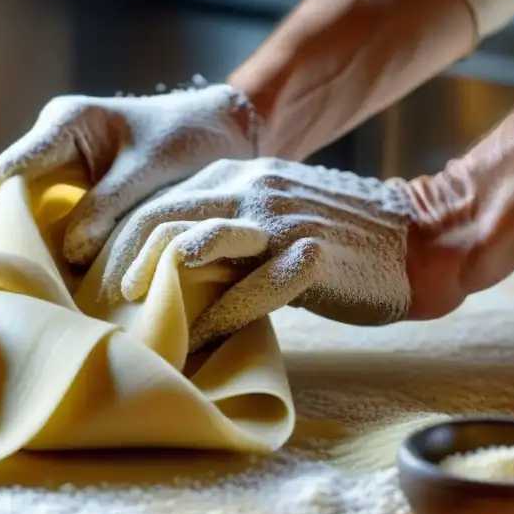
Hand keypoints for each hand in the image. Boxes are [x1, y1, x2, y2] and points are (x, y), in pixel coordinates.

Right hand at [0, 83, 259, 265]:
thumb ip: (108, 205)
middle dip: (30, 233)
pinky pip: (63, 220)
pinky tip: (85, 270)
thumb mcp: (149, 169)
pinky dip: (73, 243)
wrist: (220, 130)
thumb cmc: (188, 137)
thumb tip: (70, 251)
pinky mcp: (83, 191)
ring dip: (52, 243)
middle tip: (48, 275)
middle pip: (19, 197)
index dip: (12, 211)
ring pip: (39, 213)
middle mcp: (55, 144)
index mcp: (65, 122)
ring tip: (66, 278)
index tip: (31, 250)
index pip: (11, 171)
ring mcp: (68, 168)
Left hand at [99, 158, 417, 350]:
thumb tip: (166, 265)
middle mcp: (254, 189)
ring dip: (160, 280)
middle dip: (126, 256)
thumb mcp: (271, 216)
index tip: (99, 268)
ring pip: (199, 242)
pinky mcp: (311, 257)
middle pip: (166, 216)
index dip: (122, 234)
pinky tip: (198, 338)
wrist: (415, 241)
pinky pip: (251, 290)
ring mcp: (282, 221)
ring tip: (139, 309)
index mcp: (239, 175)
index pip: (160, 198)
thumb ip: (224, 227)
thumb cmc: (334, 238)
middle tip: (106, 292)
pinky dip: (218, 318)